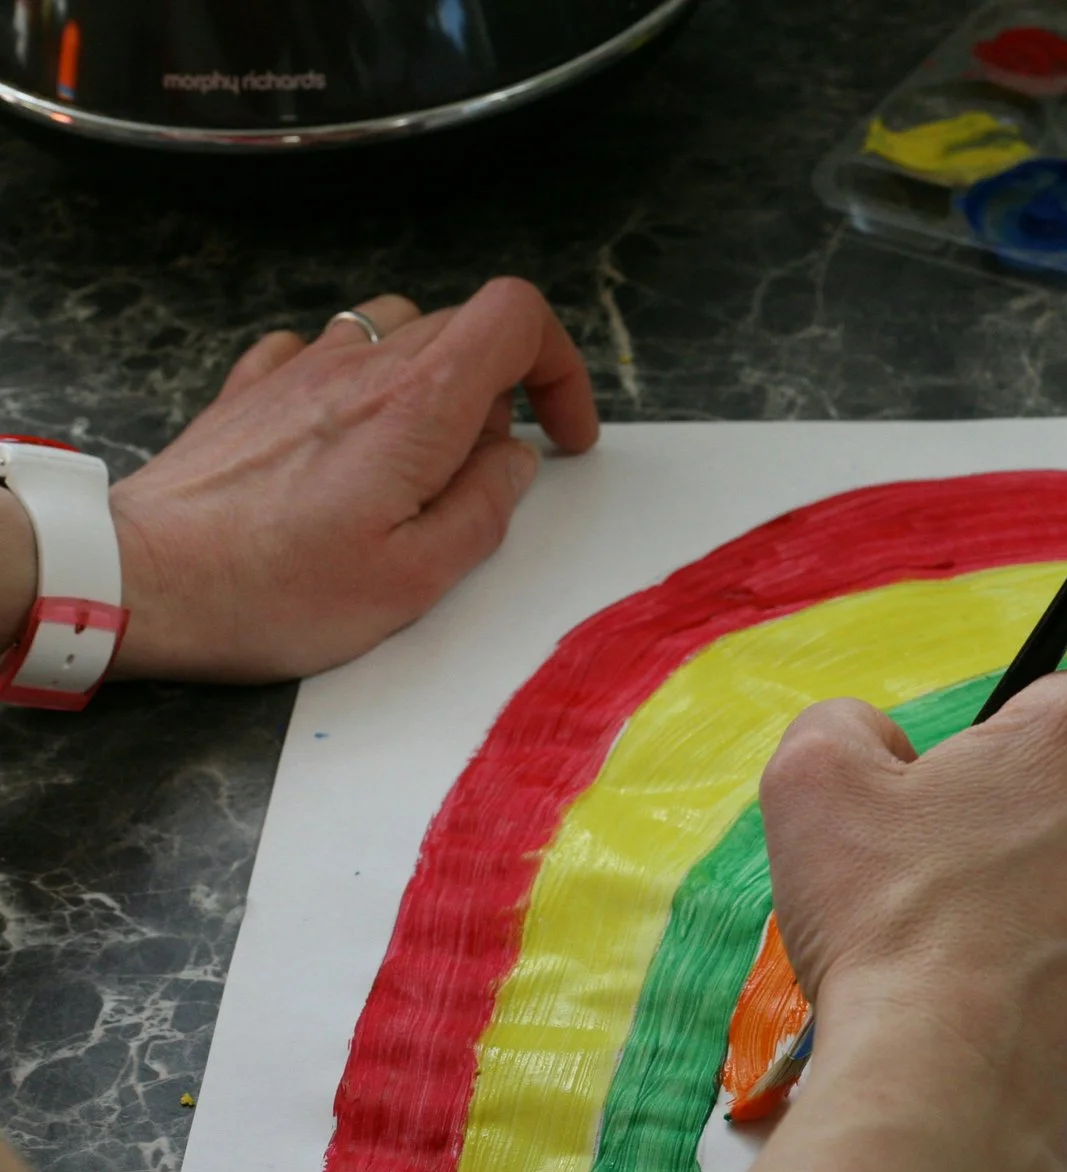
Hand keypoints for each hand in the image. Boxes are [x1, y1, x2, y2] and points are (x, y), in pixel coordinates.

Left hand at [103, 277, 599, 680]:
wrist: (140, 582)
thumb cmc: (275, 593)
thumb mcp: (416, 580)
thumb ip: (484, 510)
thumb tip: (512, 463)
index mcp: (417, 407)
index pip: (516, 317)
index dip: (560, 367)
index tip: (561, 437)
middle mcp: (361, 366)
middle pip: (463, 324)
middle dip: (505, 388)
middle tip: (491, 469)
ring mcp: (299, 369)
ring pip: (397, 326)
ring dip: (432, 376)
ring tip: (421, 452)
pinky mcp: (251, 389)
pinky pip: (322, 348)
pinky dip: (355, 378)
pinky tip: (345, 434)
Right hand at [757, 673, 1066, 1171]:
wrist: (957, 1103)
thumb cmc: (896, 938)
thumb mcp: (815, 784)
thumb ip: (848, 726)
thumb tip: (879, 740)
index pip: (1047, 718)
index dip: (987, 773)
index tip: (950, 830)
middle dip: (1051, 833)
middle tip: (972, 902)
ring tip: (1011, 968)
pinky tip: (1053, 1014)